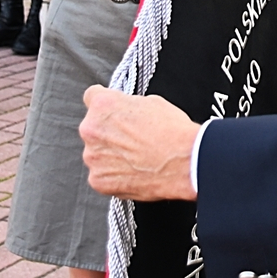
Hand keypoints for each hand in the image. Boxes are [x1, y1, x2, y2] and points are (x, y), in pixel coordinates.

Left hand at [80, 86, 198, 200]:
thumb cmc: (172, 132)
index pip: (91, 97)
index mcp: (103, 104)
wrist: (185, 162)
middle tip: (131, 138)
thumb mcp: (151, 102)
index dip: (106, 104)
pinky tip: (133, 171)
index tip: (112, 111)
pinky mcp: (98, 180)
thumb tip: (125, 113)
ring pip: (96, 153)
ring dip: (110, 154)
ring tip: (136, 157)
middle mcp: (91, 129)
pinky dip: (113, 174)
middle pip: (93, 127)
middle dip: (108, 132)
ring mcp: (92, 157)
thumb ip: (128, 106)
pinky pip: (101, 174)